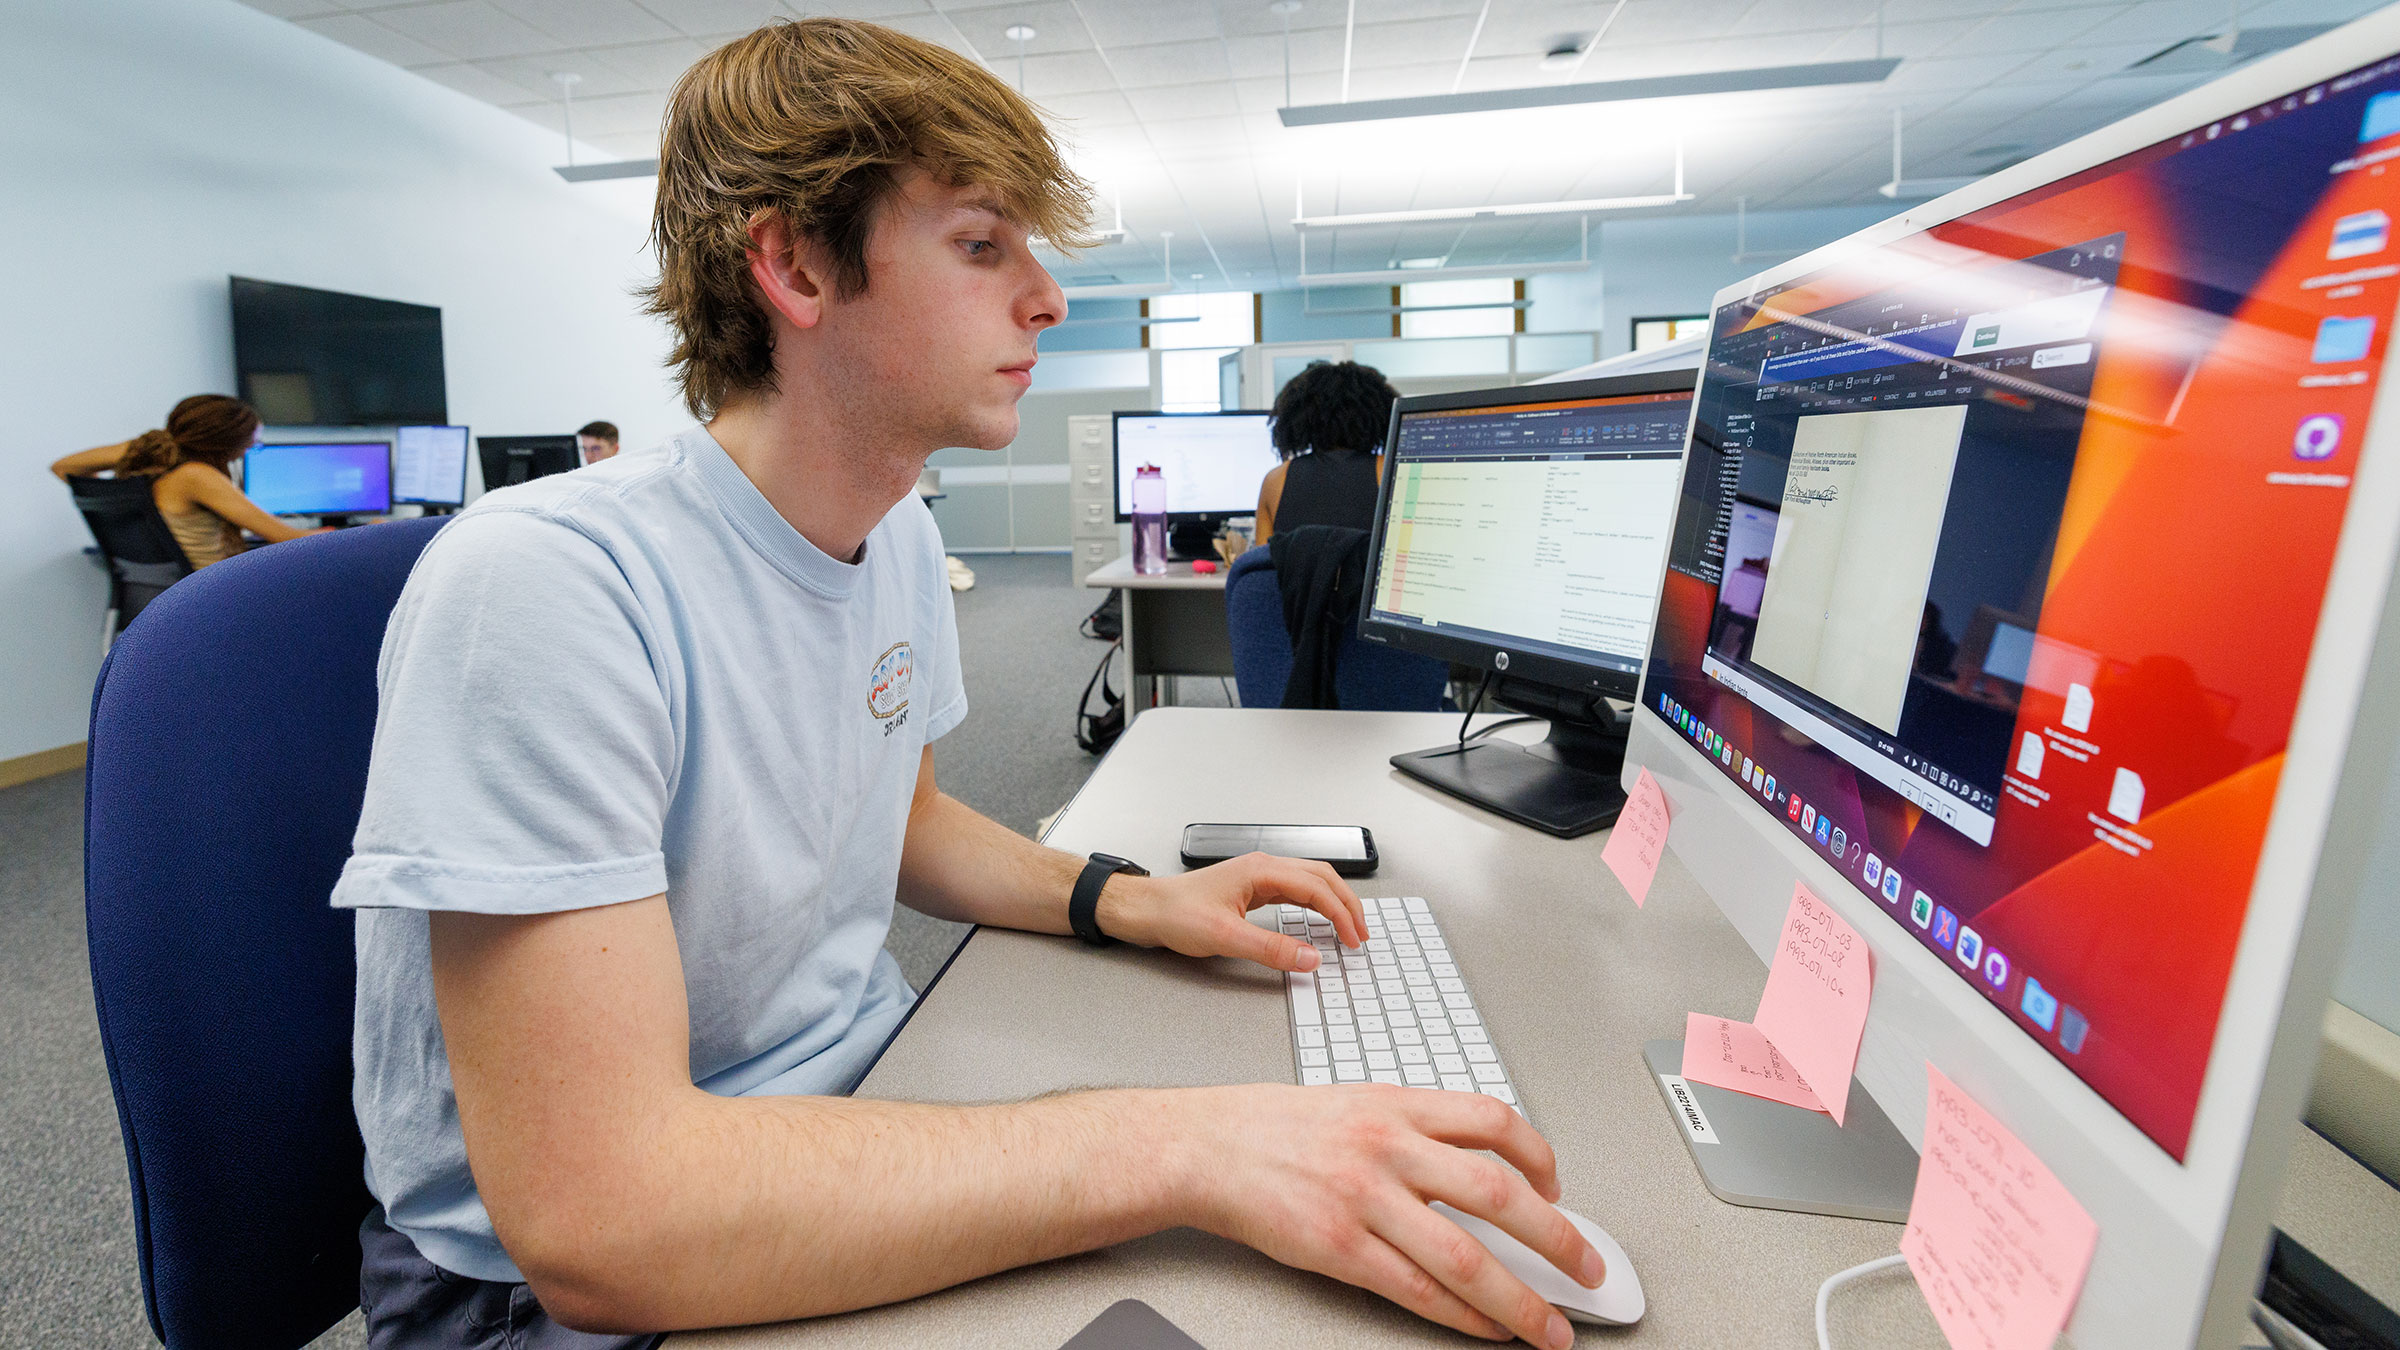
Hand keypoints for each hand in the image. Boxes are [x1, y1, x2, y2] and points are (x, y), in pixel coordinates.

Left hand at [1097, 852, 1363, 971]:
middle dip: (1347, 904)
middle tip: (1362, 934)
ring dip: (1334, 902)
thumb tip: (1310, 958)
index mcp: (1261, 870)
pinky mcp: (1252, 888)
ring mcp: (1258, 876)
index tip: (1353, 940)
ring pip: (1310, 881)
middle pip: (1321, 877)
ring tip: (1349, 927)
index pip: (1316, 888)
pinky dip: (1315, 904)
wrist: (1147, 909)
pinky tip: (1319, 919)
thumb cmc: (1176, 914)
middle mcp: (1263, 867)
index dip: (1341, 915)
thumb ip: (1271, 949)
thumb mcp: (1225, 937)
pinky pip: (1295, 890)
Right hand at [1176, 1083, 1598, 1347]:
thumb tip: (1481, 1173)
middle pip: (1498, 1194)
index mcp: (1398, 1102)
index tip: (1558, 1189)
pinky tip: (1484, 1329)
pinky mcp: (1338, 1247)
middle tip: (1588, 1270)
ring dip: (1520, 1300)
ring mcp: (1364, 1199)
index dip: (1540, 1158)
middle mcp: (1388, 1146)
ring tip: (1549, 1326)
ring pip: (1466, 1256)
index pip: (1494, 1122)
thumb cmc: (1276, 1126)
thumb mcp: (1358, 1101)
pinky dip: (1460, 1317)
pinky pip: (1416, 1290)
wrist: (1206, 1146)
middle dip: (1558, 1240)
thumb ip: (1417, 1129)